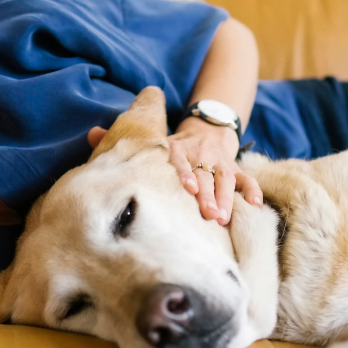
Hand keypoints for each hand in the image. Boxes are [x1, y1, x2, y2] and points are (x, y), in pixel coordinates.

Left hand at [86, 120, 262, 224]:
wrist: (206, 129)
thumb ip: (122, 139)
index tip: (187, 188)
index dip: (185, 173)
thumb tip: (92, 133)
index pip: (181, 160)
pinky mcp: (234, 168)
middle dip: (207, 195)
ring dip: (226, 198)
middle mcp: (200, 154)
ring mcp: (219, 162)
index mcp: (178, 148)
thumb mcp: (151, 140)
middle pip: (205, 175)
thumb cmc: (170, 146)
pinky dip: (252, 190)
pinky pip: (246, 178)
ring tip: (222, 218)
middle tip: (207, 216)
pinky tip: (254, 204)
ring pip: (225, 179)